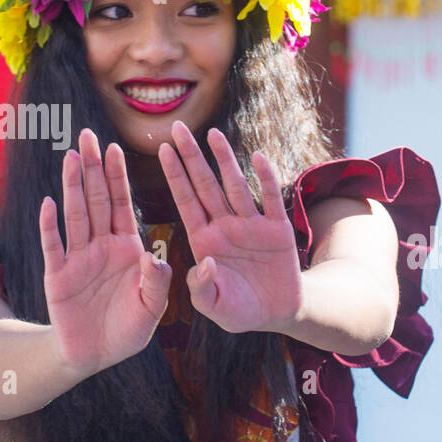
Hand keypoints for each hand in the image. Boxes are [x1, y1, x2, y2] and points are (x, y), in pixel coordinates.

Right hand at [39, 128, 172, 378]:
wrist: (96, 356)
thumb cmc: (128, 330)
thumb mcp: (152, 308)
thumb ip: (157, 283)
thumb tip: (156, 258)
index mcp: (128, 249)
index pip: (122, 205)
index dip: (118, 177)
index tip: (115, 148)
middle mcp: (101, 247)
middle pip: (96, 200)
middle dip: (93, 168)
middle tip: (87, 135)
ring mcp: (78, 259)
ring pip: (75, 216)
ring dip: (73, 187)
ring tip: (71, 157)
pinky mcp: (58, 277)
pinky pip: (54, 247)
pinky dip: (50, 226)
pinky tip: (49, 203)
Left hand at [158, 121, 301, 334]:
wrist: (278, 313)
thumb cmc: (240, 311)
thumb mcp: (216, 308)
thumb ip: (202, 290)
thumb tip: (205, 264)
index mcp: (204, 241)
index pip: (186, 202)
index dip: (175, 176)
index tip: (162, 150)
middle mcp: (225, 227)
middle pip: (205, 185)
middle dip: (191, 157)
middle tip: (177, 127)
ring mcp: (251, 225)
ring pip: (235, 186)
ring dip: (224, 160)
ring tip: (212, 133)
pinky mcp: (278, 229)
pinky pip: (270, 200)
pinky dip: (265, 179)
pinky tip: (258, 157)